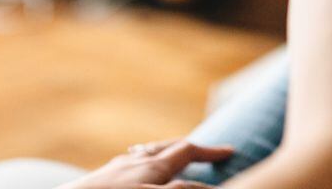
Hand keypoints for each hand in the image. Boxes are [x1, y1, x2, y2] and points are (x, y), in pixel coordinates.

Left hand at [60, 139, 232, 188]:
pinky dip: (143, 162)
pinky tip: (135, 169)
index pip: (188, 149)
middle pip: (167, 146)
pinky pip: (128, 163)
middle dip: (189, 147)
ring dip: (164, 153)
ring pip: (146, 153)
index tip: (230, 150)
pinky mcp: (100, 177)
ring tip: (172, 157)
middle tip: (207, 152)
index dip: (211, 151)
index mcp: (152, 167)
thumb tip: (207, 186)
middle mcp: (134, 161)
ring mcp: (116, 167)